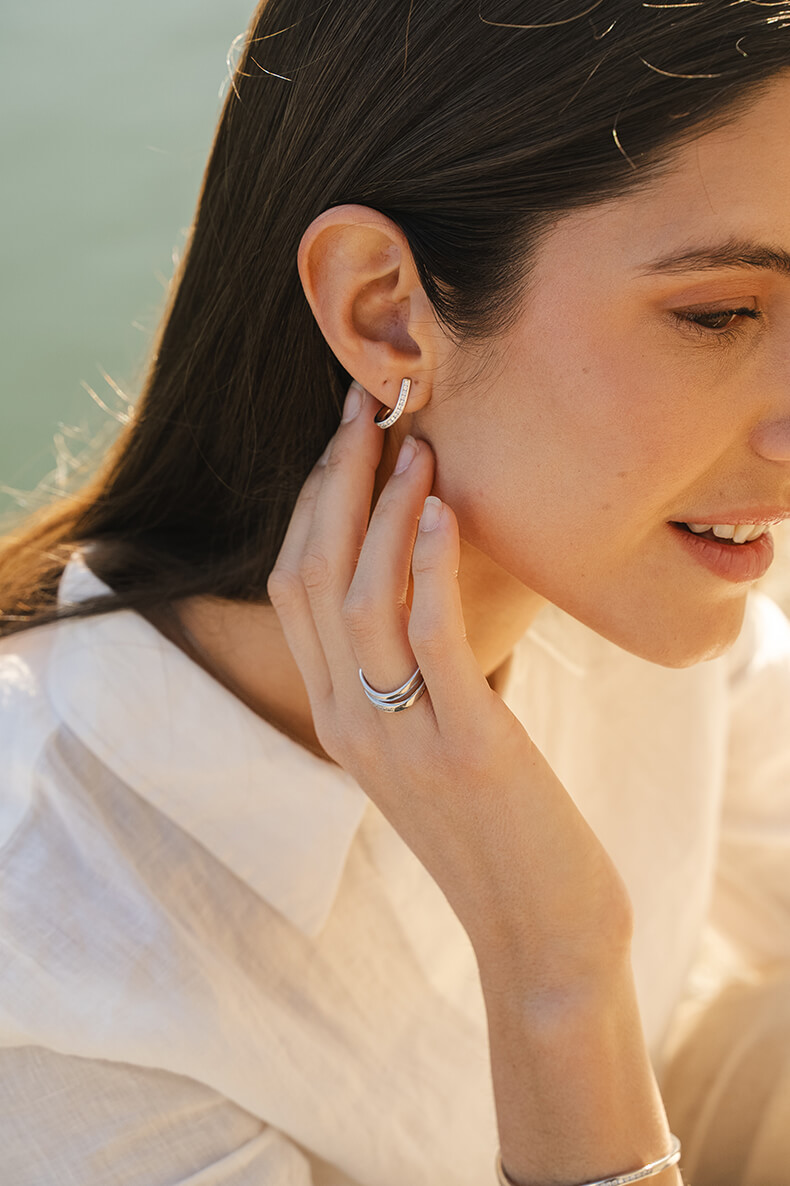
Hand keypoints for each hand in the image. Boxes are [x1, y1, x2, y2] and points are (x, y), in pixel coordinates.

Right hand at [267, 381, 631, 991]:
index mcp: (338, 715)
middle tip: (365, 407)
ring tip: (414, 444)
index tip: (347, 439)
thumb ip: (418, 677)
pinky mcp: (463, 748)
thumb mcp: (435, 745)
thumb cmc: (499, 832)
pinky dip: (430, 565)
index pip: (294, 587)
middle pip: (310, 574)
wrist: (538, 936)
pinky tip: (444, 509)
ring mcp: (397, 738)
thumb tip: (434, 594)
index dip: (313, 503)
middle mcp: (348, 721)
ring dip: (382, 509)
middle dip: (332, 481)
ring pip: (359, 595)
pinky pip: (429, 638)